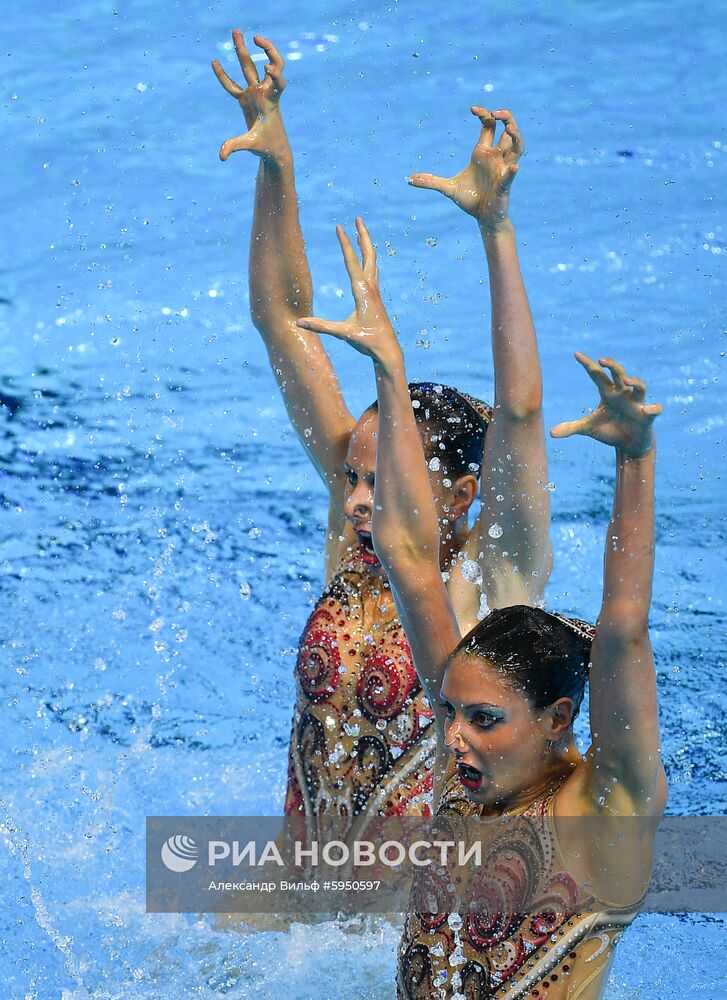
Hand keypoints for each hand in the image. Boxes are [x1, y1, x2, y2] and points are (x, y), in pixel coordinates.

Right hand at [211, 31, 288, 161]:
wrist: (275, 150)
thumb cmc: (267, 147)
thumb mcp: (251, 145)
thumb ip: (235, 146)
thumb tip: (221, 155)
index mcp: (270, 102)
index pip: (278, 82)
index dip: (275, 73)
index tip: (268, 66)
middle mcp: (264, 94)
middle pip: (264, 66)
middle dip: (263, 49)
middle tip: (252, 37)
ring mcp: (255, 95)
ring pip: (249, 68)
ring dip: (243, 50)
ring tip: (236, 32)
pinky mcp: (247, 100)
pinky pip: (234, 85)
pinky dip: (224, 76)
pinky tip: (214, 62)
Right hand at [296, 218, 402, 369]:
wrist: (387, 350)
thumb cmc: (367, 342)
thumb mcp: (343, 334)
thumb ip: (321, 326)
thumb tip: (298, 323)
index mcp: (362, 292)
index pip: (351, 262)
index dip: (345, 244)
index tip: (340, 227)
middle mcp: (371, 288)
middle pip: (368, 255)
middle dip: (362, 236)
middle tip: (358, 218)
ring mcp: (375, 292)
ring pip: (372, 262)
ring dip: (366, 245)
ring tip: (361, 231)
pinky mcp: (376, 297)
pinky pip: (373, 271)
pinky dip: (369, 259)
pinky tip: (366, 258)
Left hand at [408, 108, 522, 229]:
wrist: (483, 218)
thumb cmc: (470, 199)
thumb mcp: (447, 189)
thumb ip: (430, 182)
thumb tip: (408, 180)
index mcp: (483, 153)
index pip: (489, 126)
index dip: (485, 114)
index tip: (472, 109)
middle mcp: (496, 158)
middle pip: (508, 130)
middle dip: (506, 118)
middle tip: (496, 112)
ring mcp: (503, 170)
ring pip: (518, 147)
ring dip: (516, 136)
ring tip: (510, 129)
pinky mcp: (505, 185)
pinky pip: (511, 175)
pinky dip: (512, 172)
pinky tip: (514, 168)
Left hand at [550, 354, 661, 457]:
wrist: (629, 445)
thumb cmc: (610, 431)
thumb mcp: (589, 429)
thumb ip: (572, 428)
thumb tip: (550, 433)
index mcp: (608, 394)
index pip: (597, 375)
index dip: (587, 364)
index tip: (575, 354)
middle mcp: (623, 394)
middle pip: (619, 374)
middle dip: (612, 366)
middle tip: (602, 360)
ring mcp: (636, 403)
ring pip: (639, 386)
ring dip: (634, 381)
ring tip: (625, 380)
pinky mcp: (648, 416)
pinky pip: (654, 409)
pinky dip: (653, 408)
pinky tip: (647, 410)